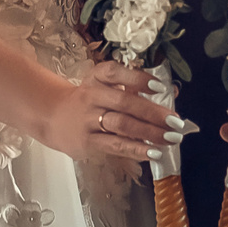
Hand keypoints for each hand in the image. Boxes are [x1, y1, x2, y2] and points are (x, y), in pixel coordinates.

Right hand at [34, 60, 189, 163]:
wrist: (52, 117)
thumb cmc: (88, 100)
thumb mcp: (103, 86)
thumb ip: (133, 87)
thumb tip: (173, 92)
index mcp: (97, 78)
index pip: (115, 74)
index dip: (137, 79)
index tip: (159, 87)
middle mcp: (92, 97)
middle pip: (125, 103)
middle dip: (153, 113)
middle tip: (176, 122)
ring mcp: (89, 120)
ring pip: (121, 125)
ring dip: (149, 133)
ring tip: (170, 138)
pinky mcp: (87, 142)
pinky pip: (114, 145)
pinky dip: (135, 149)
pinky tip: (152, 153)